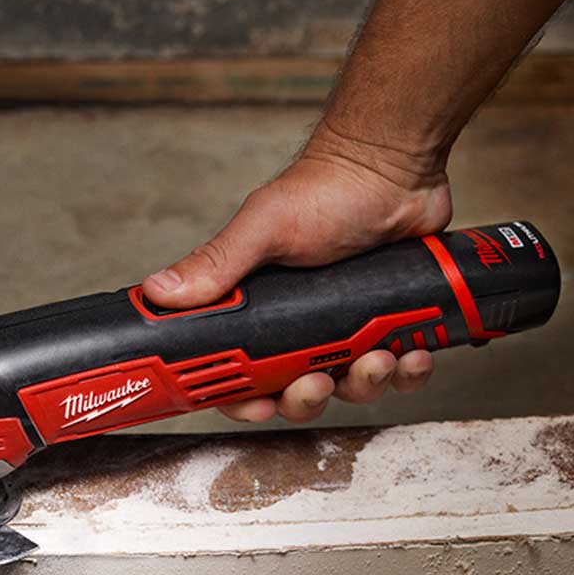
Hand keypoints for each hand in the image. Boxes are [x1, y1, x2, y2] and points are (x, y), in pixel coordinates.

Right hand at [142, 122, 453, 422]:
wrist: (394, 167)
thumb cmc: (327, 190)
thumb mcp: (264, 226)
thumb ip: (217, 263)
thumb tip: (158, 291)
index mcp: (263, 313)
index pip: (241, 376)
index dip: (246, 401)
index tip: (261, 406)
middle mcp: (303, 329)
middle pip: (296, 395)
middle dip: (310, 398)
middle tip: (320, 381)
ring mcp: (349, 332)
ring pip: (351, 389)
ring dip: (367, 383)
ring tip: (378, 355)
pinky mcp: (392, 328)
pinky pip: (400, 374)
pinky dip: (409, 372)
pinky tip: (415, 354)